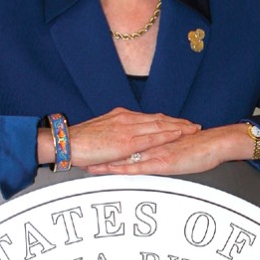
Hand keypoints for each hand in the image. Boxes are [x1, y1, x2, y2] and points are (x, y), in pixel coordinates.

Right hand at [65, 107, 199, 167]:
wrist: (67, 142)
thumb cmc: (77, 142)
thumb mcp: (98, 136)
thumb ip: (112, 137)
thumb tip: (118, 143)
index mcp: (119, 116)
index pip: (148, 118)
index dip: (165, 120)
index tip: (178, 122)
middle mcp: (126, 118)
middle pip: (158, 119)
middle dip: (177, 122)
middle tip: (193, 124)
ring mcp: (128, 129)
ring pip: (160, 125)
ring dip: (178, 127)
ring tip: (193, 129)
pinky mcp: (127, 141)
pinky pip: (153, 136)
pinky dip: (168, 135)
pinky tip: (179, 135)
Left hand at [86, 124, 259, 175]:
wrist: (217, 143)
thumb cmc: (202, 148)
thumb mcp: (178, 149)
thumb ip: (164, 151)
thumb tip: (154, 156)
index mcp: (155, 140)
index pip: (126, 141)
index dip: (108, 144)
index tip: (92, 148)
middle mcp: (151, 144)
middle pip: (120, 148)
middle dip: (101, 152)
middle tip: (82, 156)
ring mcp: (155, 153)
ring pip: (124, 157)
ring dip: (106, 161)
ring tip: (88, 165)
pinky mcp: (162, 163)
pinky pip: (138, 167)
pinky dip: (122, 169)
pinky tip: (110, 171)